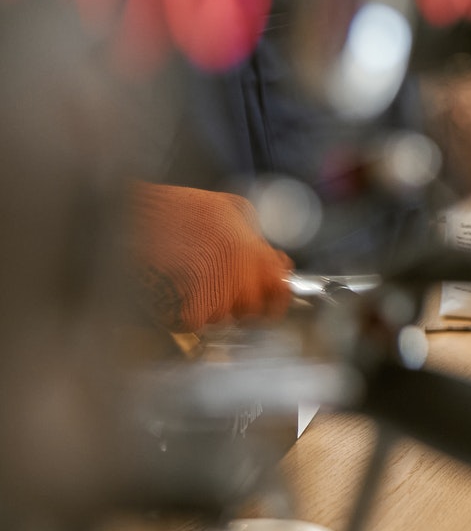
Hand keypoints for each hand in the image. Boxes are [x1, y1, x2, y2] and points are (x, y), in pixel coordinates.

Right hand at [130, 183, 294, 331]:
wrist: (131, 219)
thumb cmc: (176, 208)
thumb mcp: (230, 208)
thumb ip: (254, 236)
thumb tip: (270, 258)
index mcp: (253, 253)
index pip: (281, 290)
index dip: (276, 296)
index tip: (270, 296)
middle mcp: (240, 279)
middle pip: (252, 310)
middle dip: (239, 302)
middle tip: (215, 285)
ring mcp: (215, 299)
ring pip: (220, 316)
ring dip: (207, 304)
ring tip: (184, 276)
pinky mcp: (188, 314)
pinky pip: (193, 323)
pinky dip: (181, 311)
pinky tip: (170, 286)